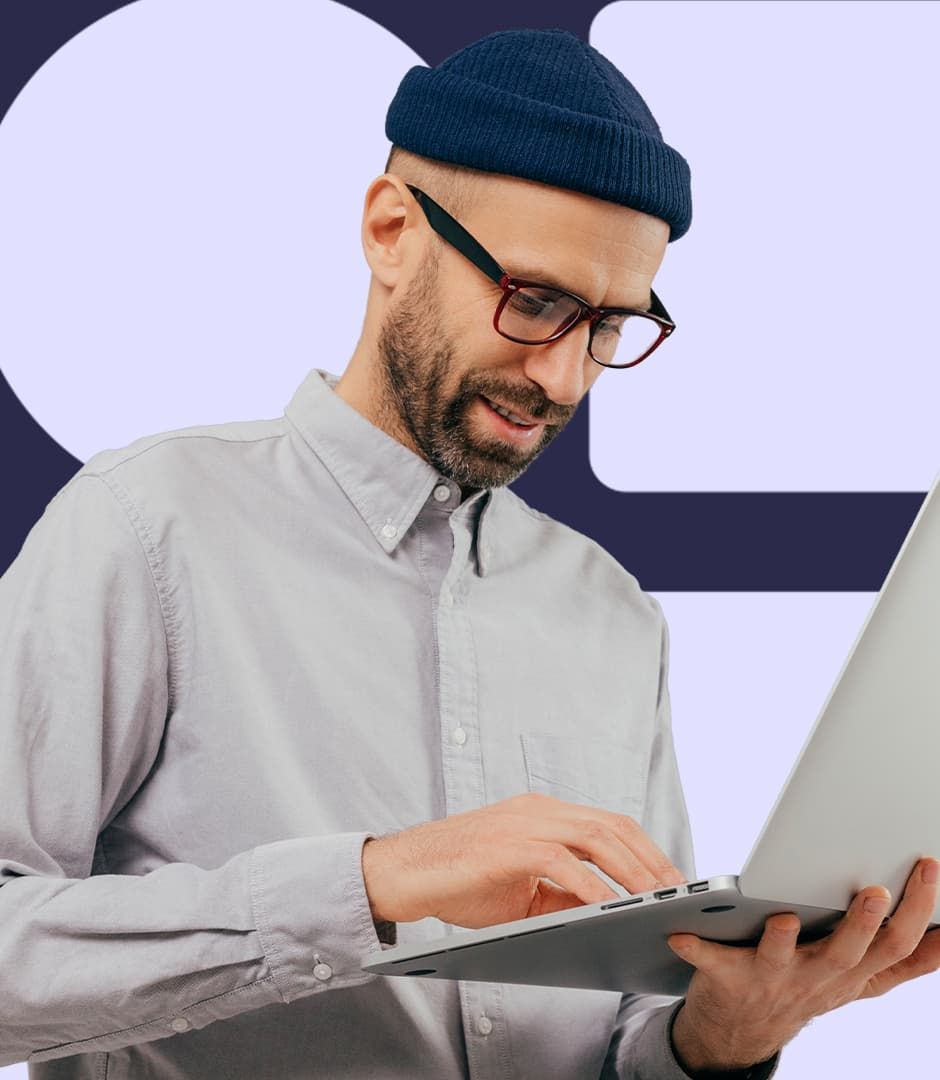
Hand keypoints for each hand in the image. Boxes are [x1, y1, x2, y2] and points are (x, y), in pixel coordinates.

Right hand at [361, 791, 685, 928]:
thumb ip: (561, 892)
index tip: (670, 878)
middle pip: (612, 826)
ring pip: (595, 836)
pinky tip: (609, 908)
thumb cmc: (459, 878)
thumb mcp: (521, 889)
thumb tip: (606, 908)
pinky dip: (590, 884)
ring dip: (631, 870)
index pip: (608, 823)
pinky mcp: (507, 845)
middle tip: (677, 892)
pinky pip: (562, 862)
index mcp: (543, 814)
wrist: (404, 872)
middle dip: (650, 859)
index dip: (645, 849)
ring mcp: (523, 823)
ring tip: (654, 900)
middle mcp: (538, 810)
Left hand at [667, 856, 939, 1072]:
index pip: (896, 945)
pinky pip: (710, 963)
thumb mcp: (860, 980)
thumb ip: (903, 960)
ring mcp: (773, 980)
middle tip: (875, 891)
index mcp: (851, 972)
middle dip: (864, 923)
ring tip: (784, 918)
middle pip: (849, 953)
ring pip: (784, 961)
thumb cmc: (806, 984)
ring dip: (784, 941)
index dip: (917, 909)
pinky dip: (696, 948)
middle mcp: (817, 978)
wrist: (743, 1026)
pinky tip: (680, 932)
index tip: (926, 867)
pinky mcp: (727, 978)